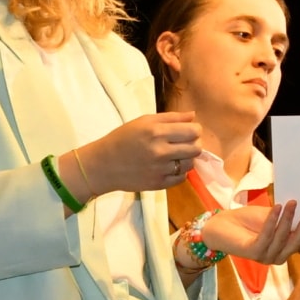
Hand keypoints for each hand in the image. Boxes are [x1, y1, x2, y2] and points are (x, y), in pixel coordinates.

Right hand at [68, 112, 204, 197]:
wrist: (104, 165)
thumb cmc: (122, 138)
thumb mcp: (144, 121)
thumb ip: (171, 117)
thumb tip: (193, 115)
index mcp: (156, 132)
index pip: (193, 131)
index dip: (195, 130)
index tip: (188, 131)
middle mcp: (160, 151)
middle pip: (196, 148)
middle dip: (194, 144)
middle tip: (183, 143)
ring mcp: (160, 170)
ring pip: (190, 164)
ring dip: (187, 158)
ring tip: (176, 155)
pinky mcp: (159, 184)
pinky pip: (181, 178)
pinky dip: (179, 172)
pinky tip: (169, 166)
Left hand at [195, 198, 299, 265]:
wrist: (220, 225)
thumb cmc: (248, 221)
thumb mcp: (274, 217)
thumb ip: (290, 218)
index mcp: (286, 249)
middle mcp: (278, 256)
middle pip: (298, 243)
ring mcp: (266, 256)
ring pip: (283, 239)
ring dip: (289, 220)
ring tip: (294, 202)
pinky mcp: (252, 252)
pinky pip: (266, 237)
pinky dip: (272, 221)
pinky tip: (277, 207)